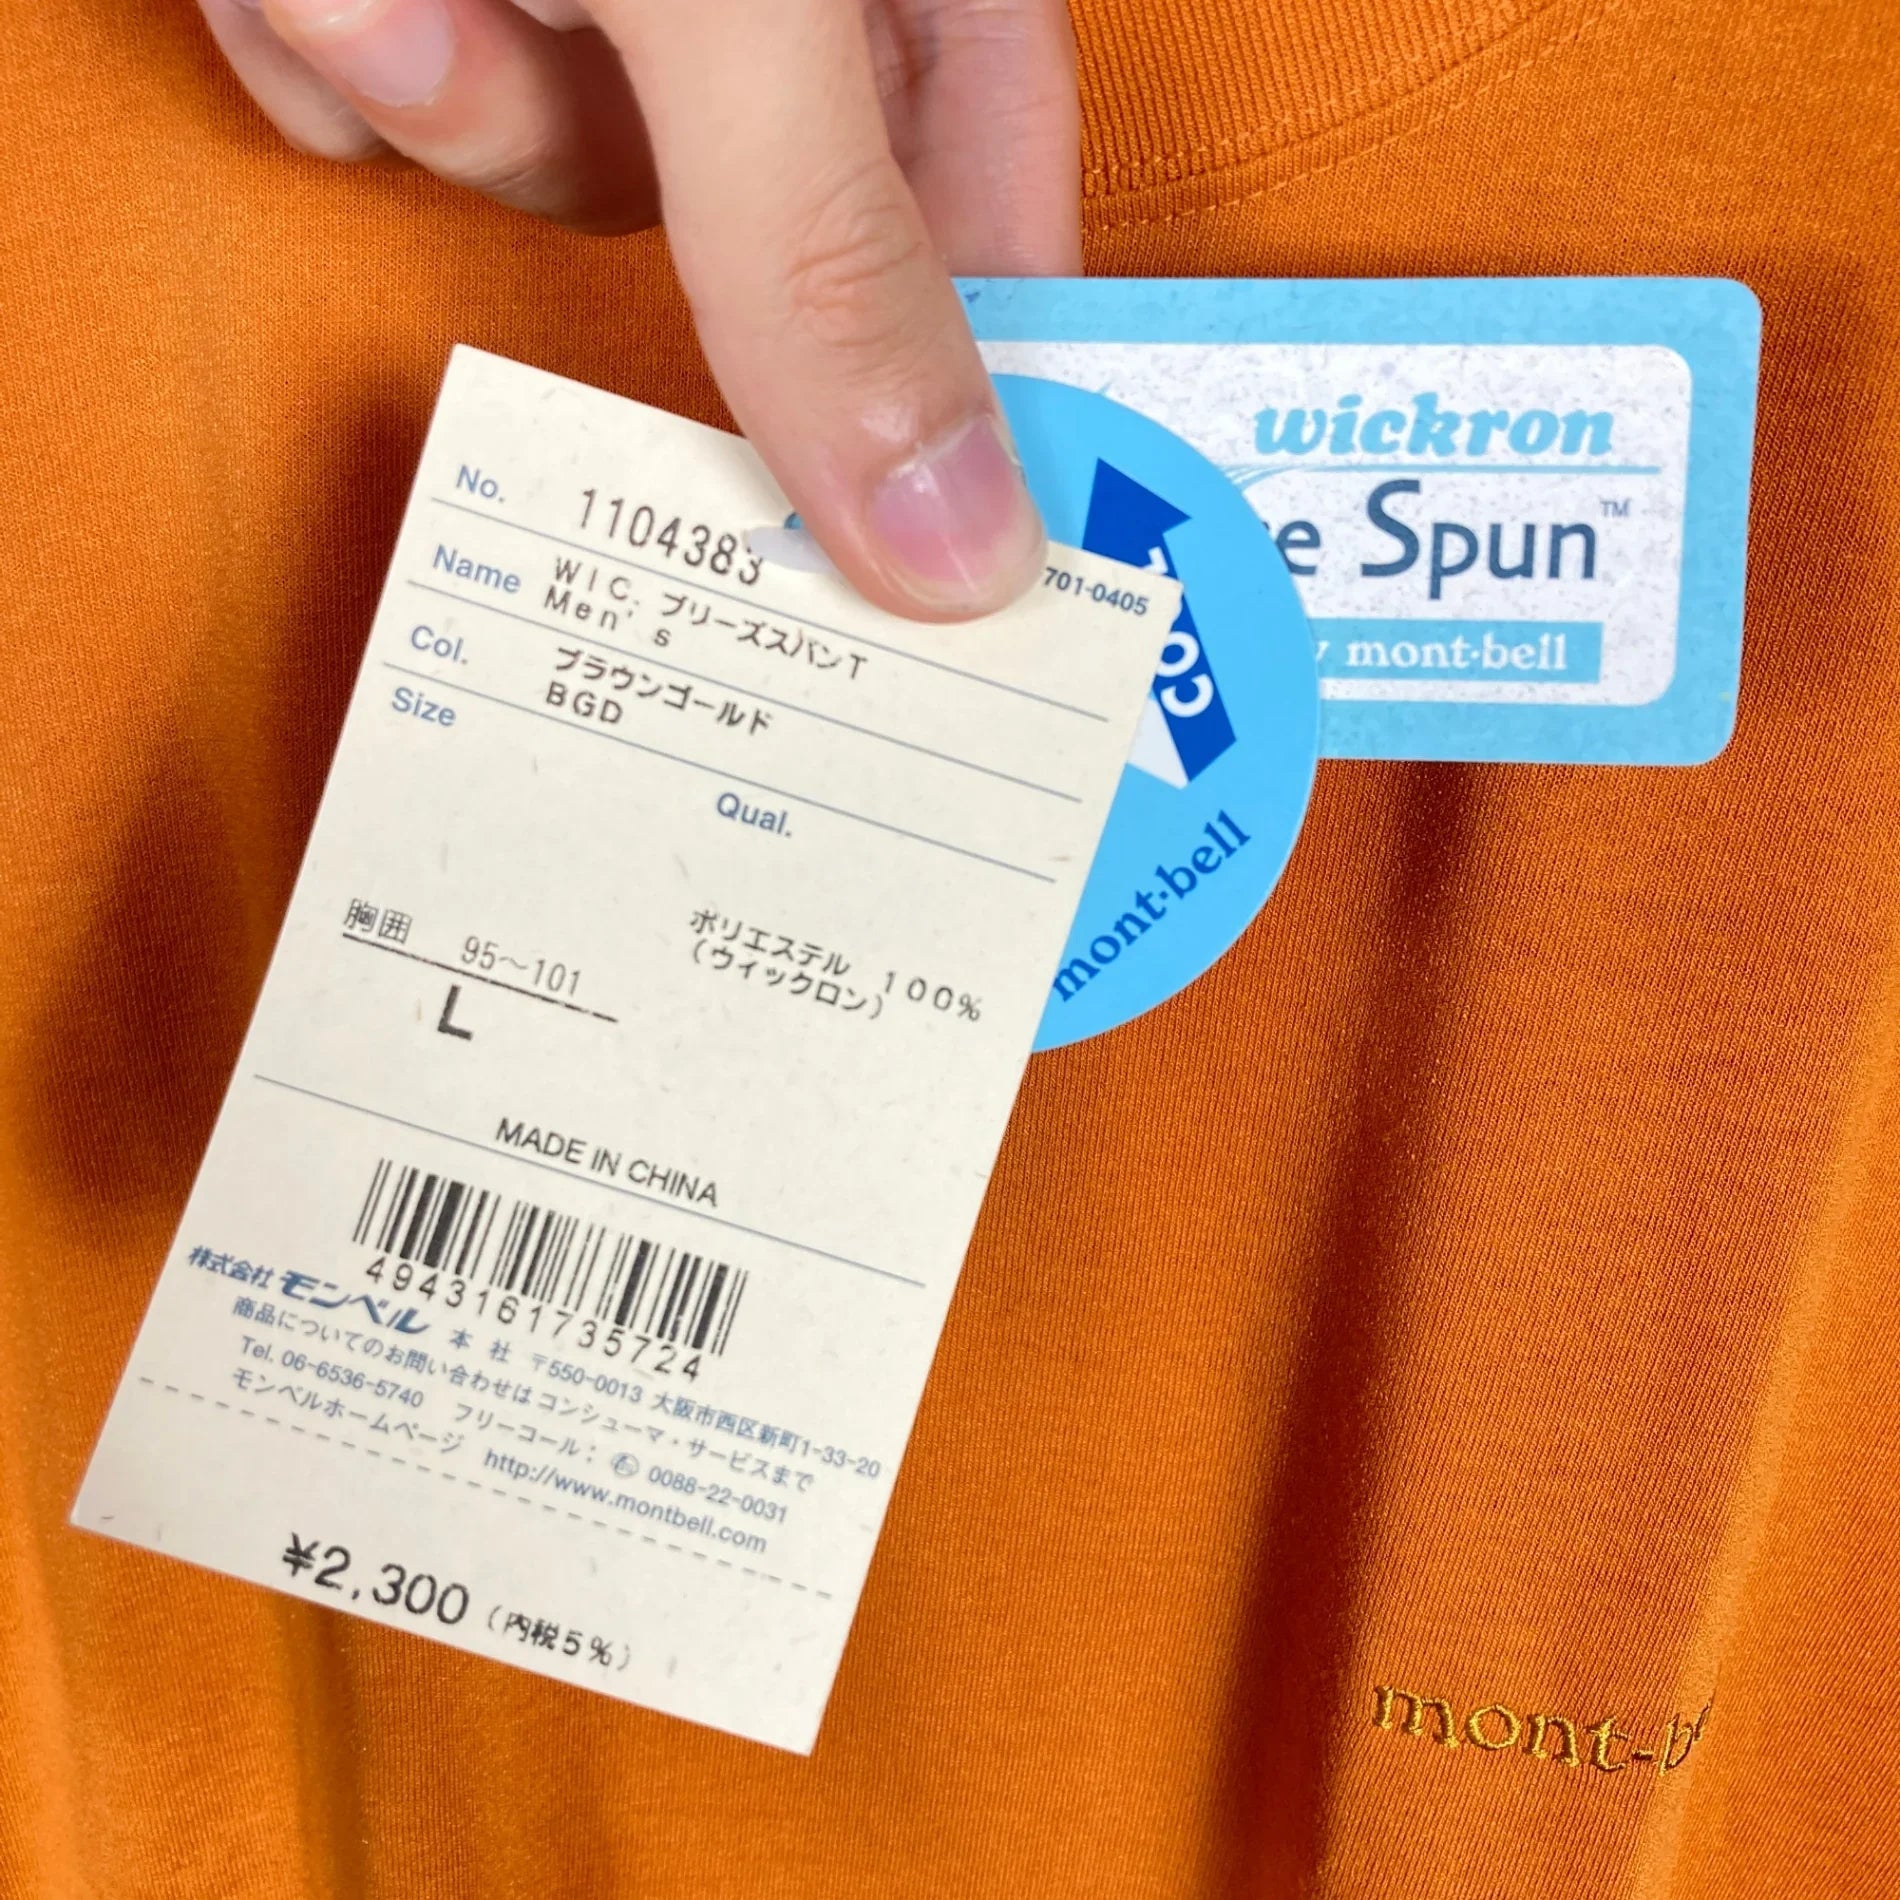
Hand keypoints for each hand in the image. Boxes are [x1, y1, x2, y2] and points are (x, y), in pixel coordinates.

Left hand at [197, 0, 1078, 618]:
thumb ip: (831, 269)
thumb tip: (960, 551)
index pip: (989, 195)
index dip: (967, 352)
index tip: (936, 530)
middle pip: (724, 206)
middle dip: (584, 147)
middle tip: (543, 32)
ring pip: (523, 143)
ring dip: (421, 68)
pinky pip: (375, 78)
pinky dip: (315, 24)